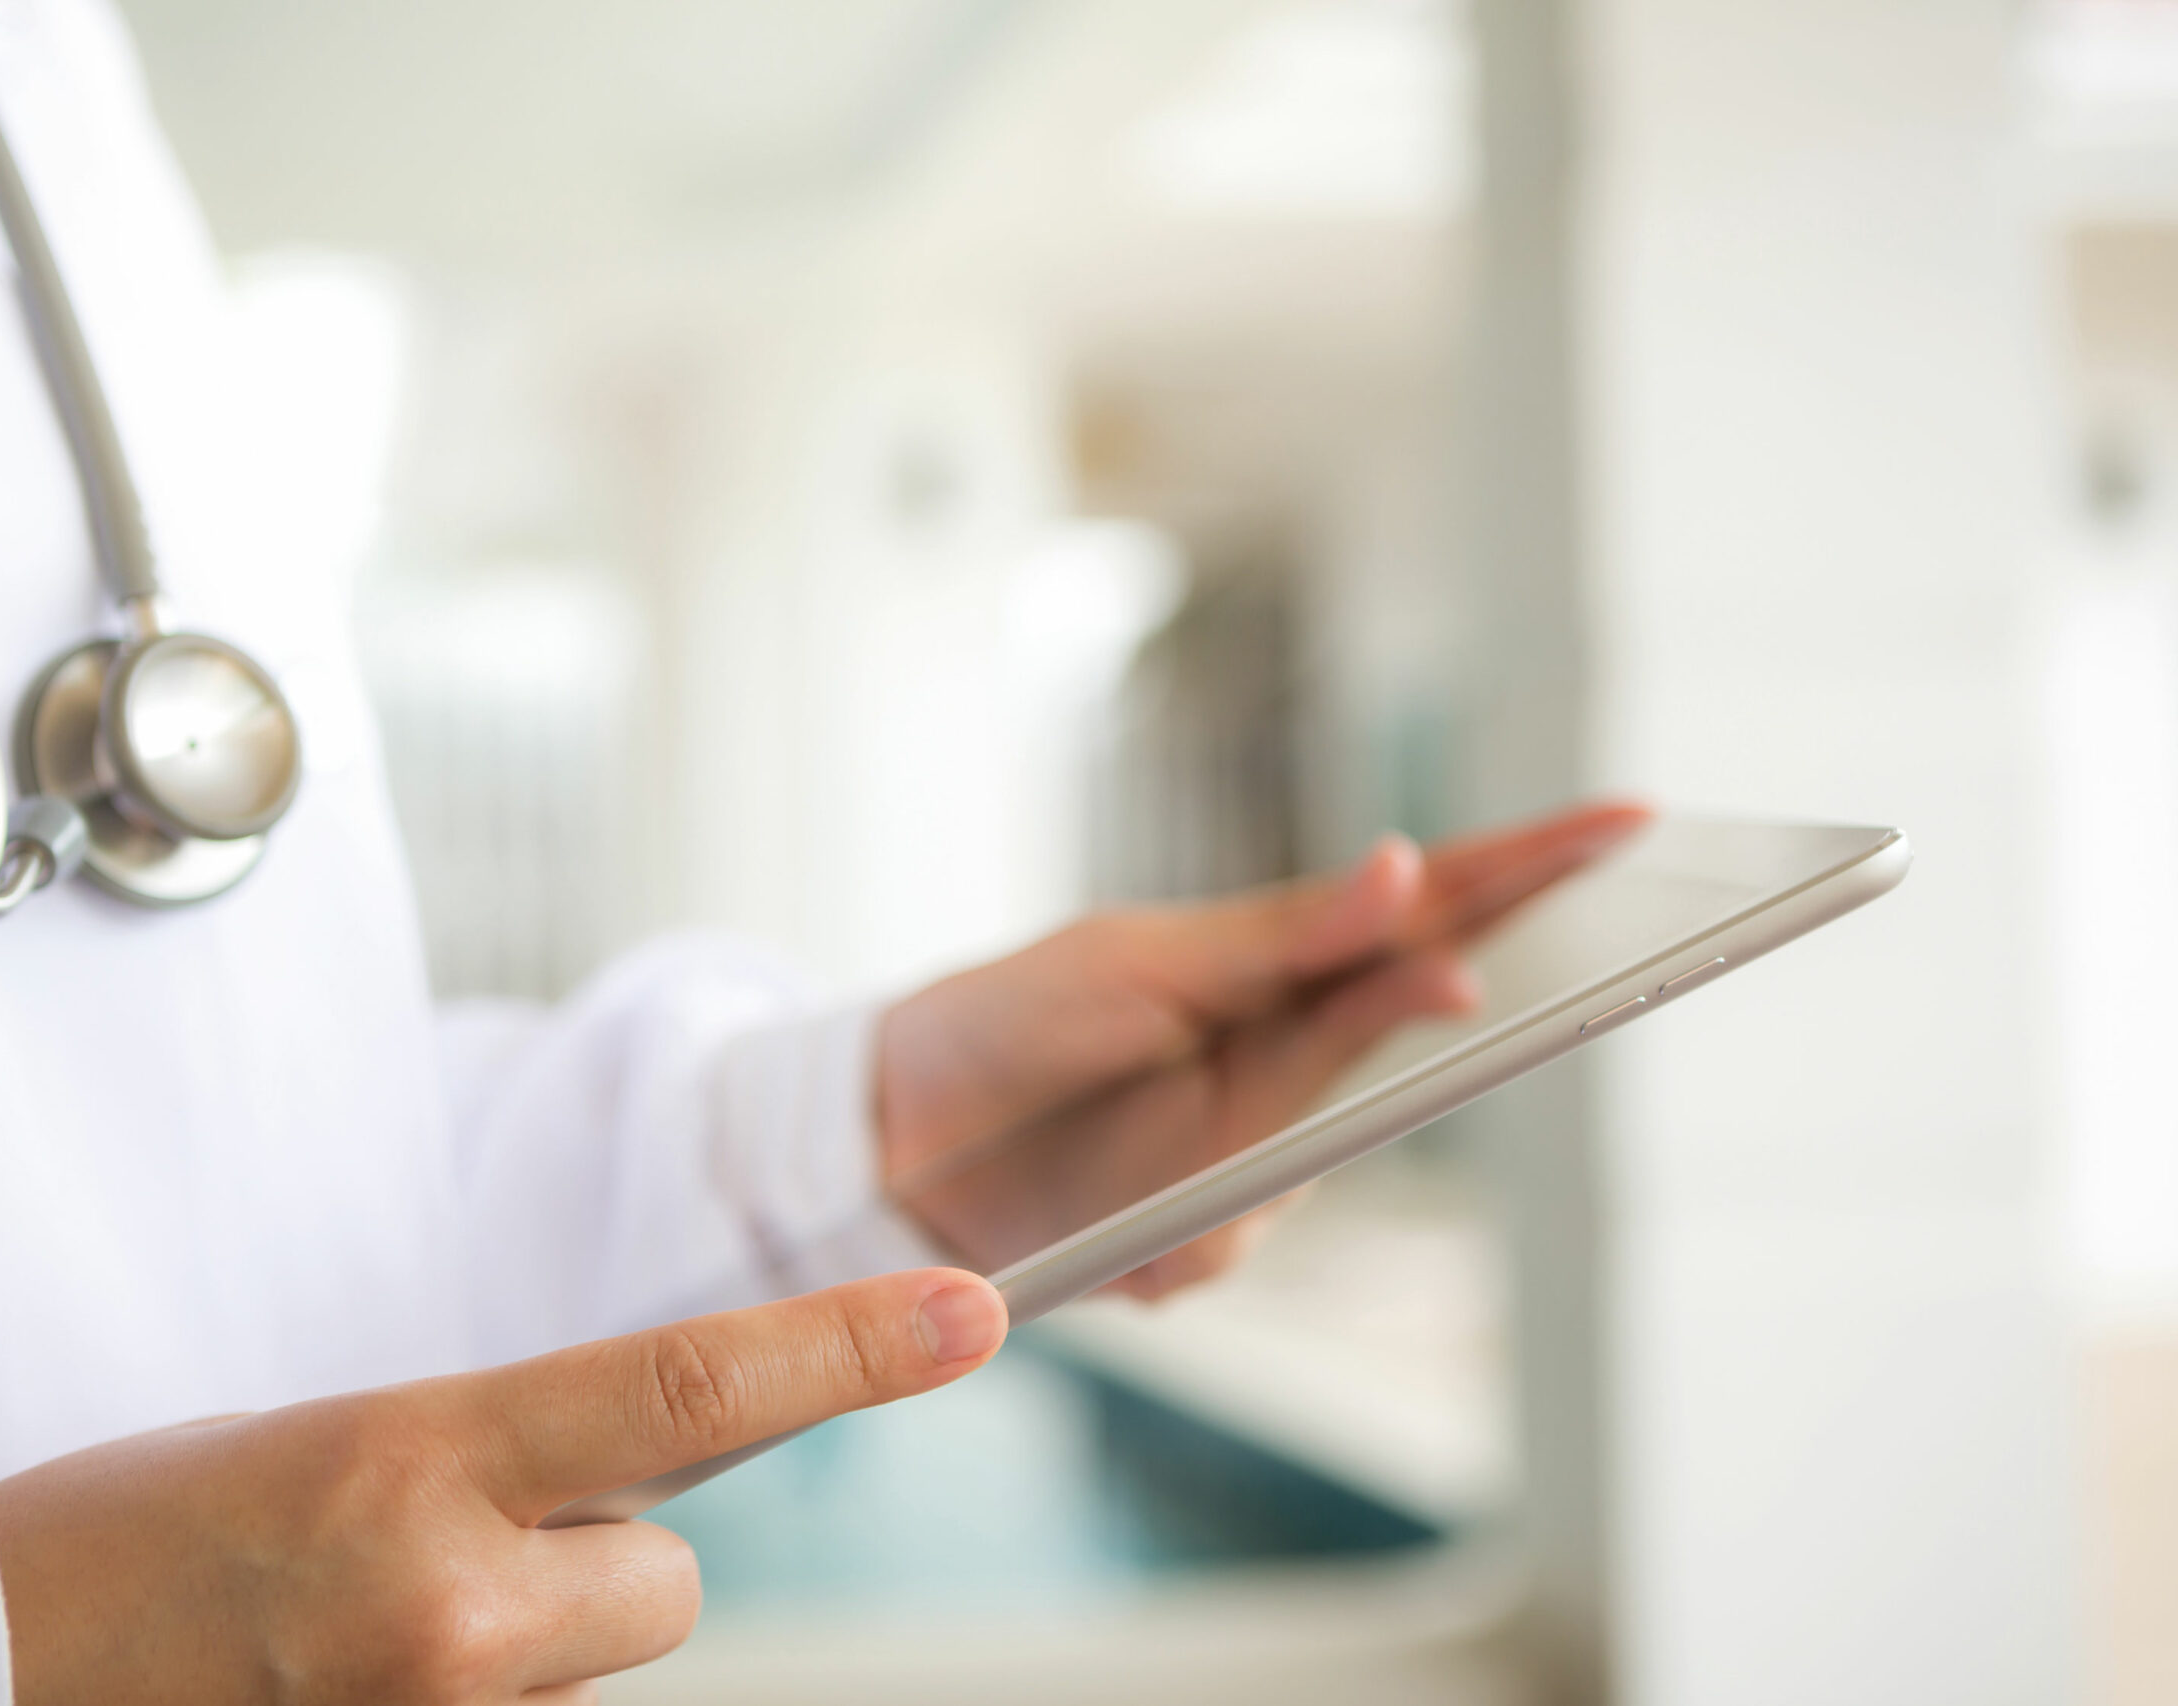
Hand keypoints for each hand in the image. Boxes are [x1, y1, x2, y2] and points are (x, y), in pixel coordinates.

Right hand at [0, 1268, 1007, 1704]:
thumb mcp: (333, 1438)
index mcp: (411, 1456)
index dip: (846, 1348)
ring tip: (362, 1631)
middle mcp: (441, 1605)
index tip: (968, 1310)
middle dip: (608, 1552)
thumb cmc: (135, 1536)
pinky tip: (356, 1677)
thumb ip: (501, 1448)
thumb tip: (655, 1460)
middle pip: (673, 1576)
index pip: (684, 1387)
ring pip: (597, 1662)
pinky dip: (478, 1701)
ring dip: (528, 1644)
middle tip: (447, 1549)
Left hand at [876, 801, 1649, 1296]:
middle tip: (1587, 952)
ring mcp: (1258, 1149)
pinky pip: (1236, 1244)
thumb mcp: (1144, 958)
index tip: (1633, 817)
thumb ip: (1290, 940)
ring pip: (1327, 1156)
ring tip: (1155, 1136)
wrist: (896, 1134)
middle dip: (1486, 998)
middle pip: (1422, 1021)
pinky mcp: (1208, 1234)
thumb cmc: (1017, 1016)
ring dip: (1268, 1150)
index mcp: (1284, 959)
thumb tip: (1413, 874)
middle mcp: (1293, 1053)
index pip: (1433, 905)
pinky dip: (1184, 1233)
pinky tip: (1114, 1217)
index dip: (1535, 865)